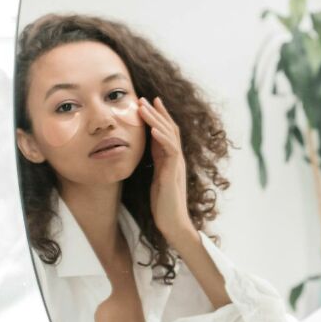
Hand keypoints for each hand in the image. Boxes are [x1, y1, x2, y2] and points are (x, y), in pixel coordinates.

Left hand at [138, 96, 195, 245]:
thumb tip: (149, 150)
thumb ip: (156, 163)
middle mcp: (177, 159)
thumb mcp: (156, 178)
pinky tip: (152, 129)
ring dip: (156, 120)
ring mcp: (177, 165)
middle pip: (169, 129)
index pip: (167, 133)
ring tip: (143, 107)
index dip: (159, 117)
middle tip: (144, 98)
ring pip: (169, 136)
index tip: (148, 102)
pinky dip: (161, 138)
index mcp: (171, 160)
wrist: (173, 223)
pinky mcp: (173, 173)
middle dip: (157, 112)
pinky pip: (170, 151)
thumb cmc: (164, 204)